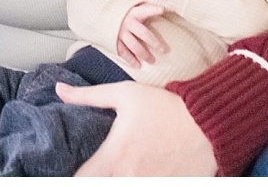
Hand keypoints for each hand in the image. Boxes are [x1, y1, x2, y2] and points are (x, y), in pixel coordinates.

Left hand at [56, 80, 217, 174]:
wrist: (209, 123)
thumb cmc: (165, 107)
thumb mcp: (124, 94)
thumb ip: (88, 96)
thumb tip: (59, 90)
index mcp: (114, 157)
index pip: (80, 181)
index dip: (75, 178)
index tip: (77, 172)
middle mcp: (130, 177)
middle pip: (104, 186)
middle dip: (102, 178)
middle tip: (105, 169)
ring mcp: (152, 186)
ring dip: (122, 180)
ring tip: (129, 167)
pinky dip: (148, 181)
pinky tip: (151, 170)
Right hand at [115, 1, 167, 67]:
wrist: (99, 13)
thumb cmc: (121, 9)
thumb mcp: (131, 4)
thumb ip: (145, 6)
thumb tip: (165, 8)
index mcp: (133, 11)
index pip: (145, 10)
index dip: (153, 9)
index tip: (162, 10)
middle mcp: (127, 22)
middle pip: (143, 33)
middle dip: (154, 43)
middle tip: (164, 50)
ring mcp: (120, 32)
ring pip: (134, 45)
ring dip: (144, 54)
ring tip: (152, 61)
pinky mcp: (113, 40)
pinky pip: (123, 52)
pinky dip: (130, 59)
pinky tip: (137, 65)